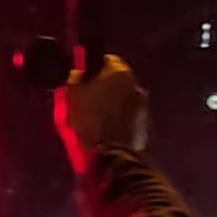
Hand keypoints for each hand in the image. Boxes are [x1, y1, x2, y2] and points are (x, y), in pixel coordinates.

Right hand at [56, 52, 150, 169]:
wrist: (111, 156)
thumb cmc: (88, 121)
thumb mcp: (71, 95)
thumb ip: (76, 78)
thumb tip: (79, 72)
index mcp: (119, 71)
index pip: (106, 60)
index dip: (92, 69)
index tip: (82, 79)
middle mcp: (136, 83)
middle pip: (117, 80)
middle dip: (105, 87)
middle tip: (88, 100)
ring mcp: (143, 105)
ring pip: (124, 98)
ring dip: (113, 104)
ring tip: (97, 118)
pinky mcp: (145, 124)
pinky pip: (129, 116)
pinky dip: (120, 119)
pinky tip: (107, 129)